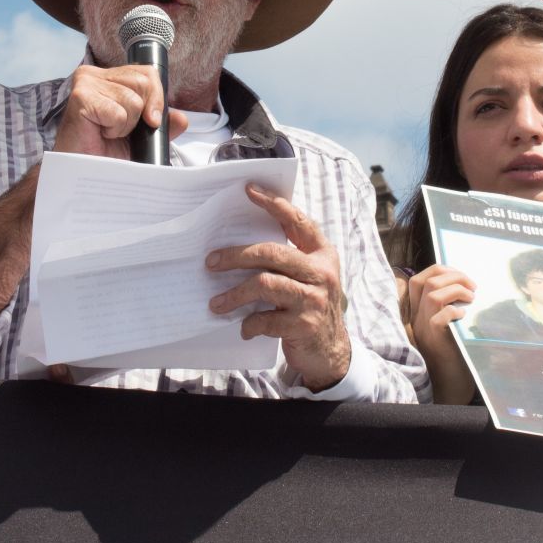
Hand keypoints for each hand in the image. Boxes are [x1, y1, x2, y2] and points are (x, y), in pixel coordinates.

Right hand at [51, 63, 189, 157]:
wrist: (82, 175)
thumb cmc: (104, 154)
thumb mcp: (140, 138)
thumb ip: (161, 125)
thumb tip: (181, 119)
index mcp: (109, 77)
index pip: (147, 72)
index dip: (156, 97)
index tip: (150, 121)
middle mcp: (94, 74)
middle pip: (143, 82)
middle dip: (142, 113)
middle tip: (121, 130)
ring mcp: (85, 83)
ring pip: (133, 99)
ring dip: (126, 124)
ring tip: (107, 132)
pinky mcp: (81, 98)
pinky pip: (118, 112)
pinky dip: (115, 129)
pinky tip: (100, 134)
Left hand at [206, 184, 350, 390]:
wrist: (331, 352)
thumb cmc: (310, 308)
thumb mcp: (309, 278)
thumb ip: (289, 260)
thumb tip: (241, 243)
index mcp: (323, 254)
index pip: (298, 221)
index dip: (274, 204)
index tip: (249, 190)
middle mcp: (322, 273)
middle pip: (272, 253)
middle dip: (236, 255)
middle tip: (211, 262)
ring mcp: (315, 299)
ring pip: (264, 284)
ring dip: (234, 294)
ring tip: (217, 303)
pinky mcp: (305, 325)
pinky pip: (266, 319)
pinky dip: (249, 323)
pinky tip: (244, 327)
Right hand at [403, 265, 479, 404]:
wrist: (448, 385)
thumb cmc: (452, 353)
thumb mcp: (446, 326)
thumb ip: (447, 307)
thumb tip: (467, 285)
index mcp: (418, 312)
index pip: (419, 280)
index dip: (440, 270)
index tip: (460, 275)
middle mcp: (416, 318)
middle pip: (426, 281)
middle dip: (453, 276)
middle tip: (472, 286)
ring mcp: (423, 329)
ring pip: (432, 295)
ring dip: (456, 290)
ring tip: (472, 297)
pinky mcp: (433, 340)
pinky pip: (439, 317)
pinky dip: (454, 310)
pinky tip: (465, 316)